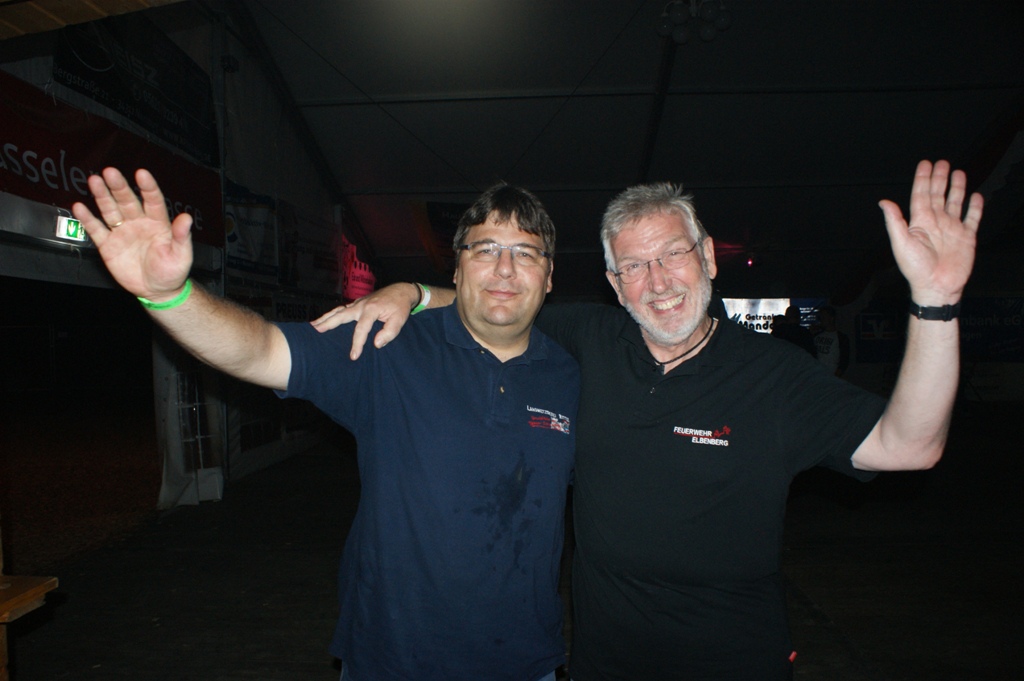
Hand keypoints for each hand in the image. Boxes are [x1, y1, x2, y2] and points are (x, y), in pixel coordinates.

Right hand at [72, 168, 192, 300]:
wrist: (157, 291)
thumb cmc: (172, 272)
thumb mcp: (181, 255)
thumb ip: (182, 237)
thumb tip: (186, 219)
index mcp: (158, 224)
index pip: (153, 201)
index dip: (147, 187)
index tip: (142, 174)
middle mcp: (138, 223)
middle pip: (128, 201)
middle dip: (119, 186)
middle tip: (110, 172)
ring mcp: (122, 233)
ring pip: (110, 210)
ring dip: (102, 196)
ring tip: (94, 181)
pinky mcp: (108, 245)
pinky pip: (96, 229)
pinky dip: (87, 219)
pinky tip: (79, 207)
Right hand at [311, 283, 419, 358]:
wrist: (401, 291)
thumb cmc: (400, 306)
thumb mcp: (399, 320)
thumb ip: (389, 333)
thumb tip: (376, 344)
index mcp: (371, 309)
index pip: (361, 329)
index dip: (357, 343)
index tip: (353, 356)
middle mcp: (361, 305)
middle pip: (341, 315)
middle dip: (328, 323)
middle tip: (315, 331)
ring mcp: (358, 303)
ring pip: (338, 311)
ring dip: (325, 317)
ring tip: (313, 325)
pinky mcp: (357, 303)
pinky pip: (342, 309)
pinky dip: (332, 314)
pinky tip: (325, 320)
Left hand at [878, 160, 982, 305]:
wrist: (936, 287)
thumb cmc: (916, 269)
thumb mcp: (901, 243)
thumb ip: (894, 221)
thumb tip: (883, 202)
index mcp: (920, 222)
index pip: (921, 195)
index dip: (923, 179)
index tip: (925, 164)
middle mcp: (936, 223)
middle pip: (938, 195)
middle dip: (940, 179)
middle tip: (942, 163)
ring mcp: (952, 229)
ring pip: (955, 203)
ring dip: (956, 188)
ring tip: (958, 173)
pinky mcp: (967, 238)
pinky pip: (972, 219)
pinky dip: (975, 208)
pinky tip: (976, 196)